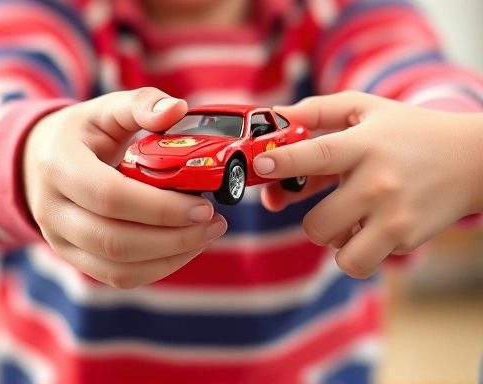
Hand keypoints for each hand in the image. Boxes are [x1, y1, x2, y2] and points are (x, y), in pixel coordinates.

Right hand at [23, 88, 226, 288]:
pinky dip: (158, 268)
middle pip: (116, 241)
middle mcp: (52, 210)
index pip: (111, 197)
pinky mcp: (75, 257)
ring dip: (171, 257)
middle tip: (214, 223)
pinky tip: (183, 248)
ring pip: (119, 268)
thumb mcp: (105, 109)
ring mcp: (60, 240)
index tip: (204, 207)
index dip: (161, 208)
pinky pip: (118, 277)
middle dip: (175, 238)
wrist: (40, 162)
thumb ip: (141, 105)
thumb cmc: (81, 135)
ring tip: (206, 235)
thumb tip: (177, 108)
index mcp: (59, 166)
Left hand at [254, 91, 482, 277]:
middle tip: (328, 205)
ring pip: (336, 251)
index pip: (317, 154)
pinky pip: (360, 259)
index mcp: (365, 145)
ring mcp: (393, 216)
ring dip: (334, 239)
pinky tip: (371, 228)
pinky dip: (357, 250)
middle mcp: (378, 183)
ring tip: (351, 219)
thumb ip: (319, 110)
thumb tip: (276, 115)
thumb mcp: (367, 109)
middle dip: (312, 219)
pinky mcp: (405, 239)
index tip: (259, 164)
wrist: (471, 160)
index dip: (284, 160)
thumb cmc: (410, 132)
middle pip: (316, 224)